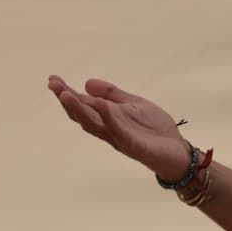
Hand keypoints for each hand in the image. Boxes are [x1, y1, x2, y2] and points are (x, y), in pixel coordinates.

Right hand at [47, 76, 189, 180]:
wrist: (178, 151)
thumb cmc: (156, 129)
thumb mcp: (134, 104)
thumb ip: (112, 95)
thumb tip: (87, 82)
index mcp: (108, 118)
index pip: (83, 104)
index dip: (67, 93)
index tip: (52, 79)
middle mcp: (109, 129)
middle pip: (83, 115)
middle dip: (67, 100)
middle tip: (53, 85)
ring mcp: (120, 138)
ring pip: (94, 125)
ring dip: (79, 110)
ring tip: (66, 95)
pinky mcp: (134, 146)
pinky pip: (119, 132)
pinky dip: (109, 119)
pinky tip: (101, 106)